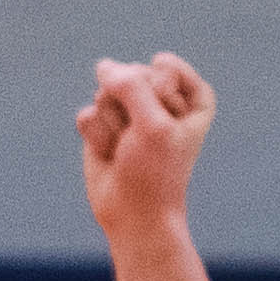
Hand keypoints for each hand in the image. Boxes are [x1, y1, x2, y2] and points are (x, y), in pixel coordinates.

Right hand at [75, 50, 216, 249]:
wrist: (133, 214)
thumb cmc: (154, 172)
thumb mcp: (154, 125)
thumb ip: (131, 85)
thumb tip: (103, 66)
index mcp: (191, 98)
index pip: (166, 69)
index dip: (160, 96)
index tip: (166, 123)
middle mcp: (160, 100)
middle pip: (132, 75)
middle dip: (131, 109)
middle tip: (141, 141)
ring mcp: (129, 111)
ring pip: (106, 92)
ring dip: (113, 124)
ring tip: (125, 149)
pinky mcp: (102, 125)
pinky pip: (88, 113)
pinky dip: (95, 135)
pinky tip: (108, 154)